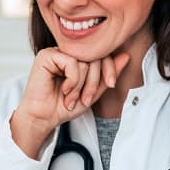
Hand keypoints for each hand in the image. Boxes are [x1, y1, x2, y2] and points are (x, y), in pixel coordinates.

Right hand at [10, 47, 129, 157]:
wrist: (44, 118)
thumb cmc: (63, 106)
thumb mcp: (93, 91)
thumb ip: (107, 75)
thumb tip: (126, 56)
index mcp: (77, 57)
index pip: (102, 52)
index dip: (110, 68)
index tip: (110, 84)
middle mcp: (67, 51)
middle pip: (95, 55)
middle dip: (94, 81)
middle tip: (85, 98)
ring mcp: (56, 52)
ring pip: (84, 60)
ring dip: (81, 85)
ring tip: (72, 97)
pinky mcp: (47, 55)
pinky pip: (72, 62)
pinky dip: (72, 80)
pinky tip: (64, 89)